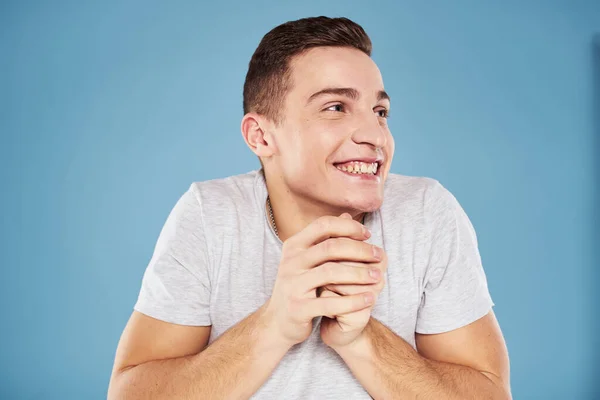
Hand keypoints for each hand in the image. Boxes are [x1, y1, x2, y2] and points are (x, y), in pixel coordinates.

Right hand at [262, 214, 384, 349]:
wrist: (278, 321)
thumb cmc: (299, 286)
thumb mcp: (307, 259)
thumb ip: (326, 239)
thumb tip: (347, 215)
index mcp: (294, 246)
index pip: (323, 225)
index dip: (348, 226)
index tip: (367, 234)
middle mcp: (290, 262)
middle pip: (331, 247)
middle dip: (360, 250)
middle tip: (379, 255)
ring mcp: (293, 285)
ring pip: (331, 273)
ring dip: (360, 274)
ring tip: (378, 277)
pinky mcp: (298, 308)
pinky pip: (331, 303)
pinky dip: (354, 301)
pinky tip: (369, 299)